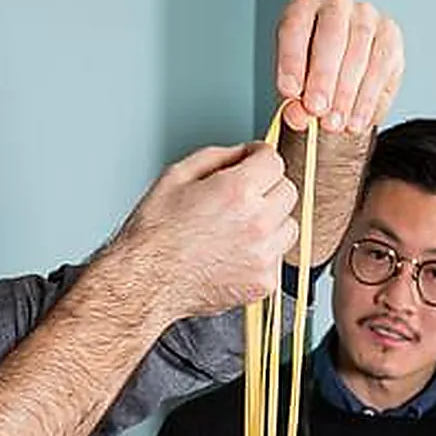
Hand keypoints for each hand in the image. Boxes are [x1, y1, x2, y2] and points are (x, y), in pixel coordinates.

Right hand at [114, 142, 298, 319]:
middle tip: (242, 198)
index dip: (259, 158)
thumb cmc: (155, 233)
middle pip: (288, 190)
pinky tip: (236, 253)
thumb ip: (218, 156)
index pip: (274, 160)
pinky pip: (278, 257)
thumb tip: (243, 153)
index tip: (253, 163)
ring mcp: (264, 255)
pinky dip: (263, 253)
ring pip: (289, 225)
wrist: (146, 281)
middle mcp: (258, 222)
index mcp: (238, 191)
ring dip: (271, 222)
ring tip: (239, 228)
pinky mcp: (264, 282)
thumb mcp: (177, 176)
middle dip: (267, 188)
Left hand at [274, 0, 403, 134]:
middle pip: (331, 34)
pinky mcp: (390, 37)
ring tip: (335, 123)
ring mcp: (367, 17)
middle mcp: (337, 4)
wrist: (340, 86)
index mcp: (303, 6)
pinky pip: (381, 67)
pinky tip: (356, 120)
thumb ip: (292, 103)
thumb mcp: (295, 93)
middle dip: (322, 76)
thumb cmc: (311, 79)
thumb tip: (298, 114)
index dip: (291, 60)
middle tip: (316, 109)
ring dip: (346, 93)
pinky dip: (367, 99)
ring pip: (359, 51)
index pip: (295, 26)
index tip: (289, 92)